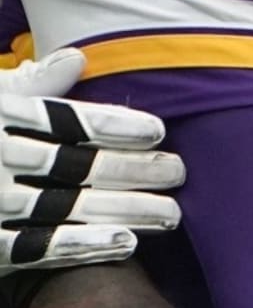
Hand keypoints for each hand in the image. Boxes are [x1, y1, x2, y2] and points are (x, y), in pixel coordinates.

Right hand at [0, 48, 184, 273]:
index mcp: (3, 117)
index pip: (67, 121)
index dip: (115, 126)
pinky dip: (83, 247)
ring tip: (170, 213)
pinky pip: (38, 249)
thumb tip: (79, 59)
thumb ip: (34, 82)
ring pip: (68, 208)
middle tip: (178, 172)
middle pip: (77, 166)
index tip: (158, 131)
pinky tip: (125, 243)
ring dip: (124, 211)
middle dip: (134, 170)